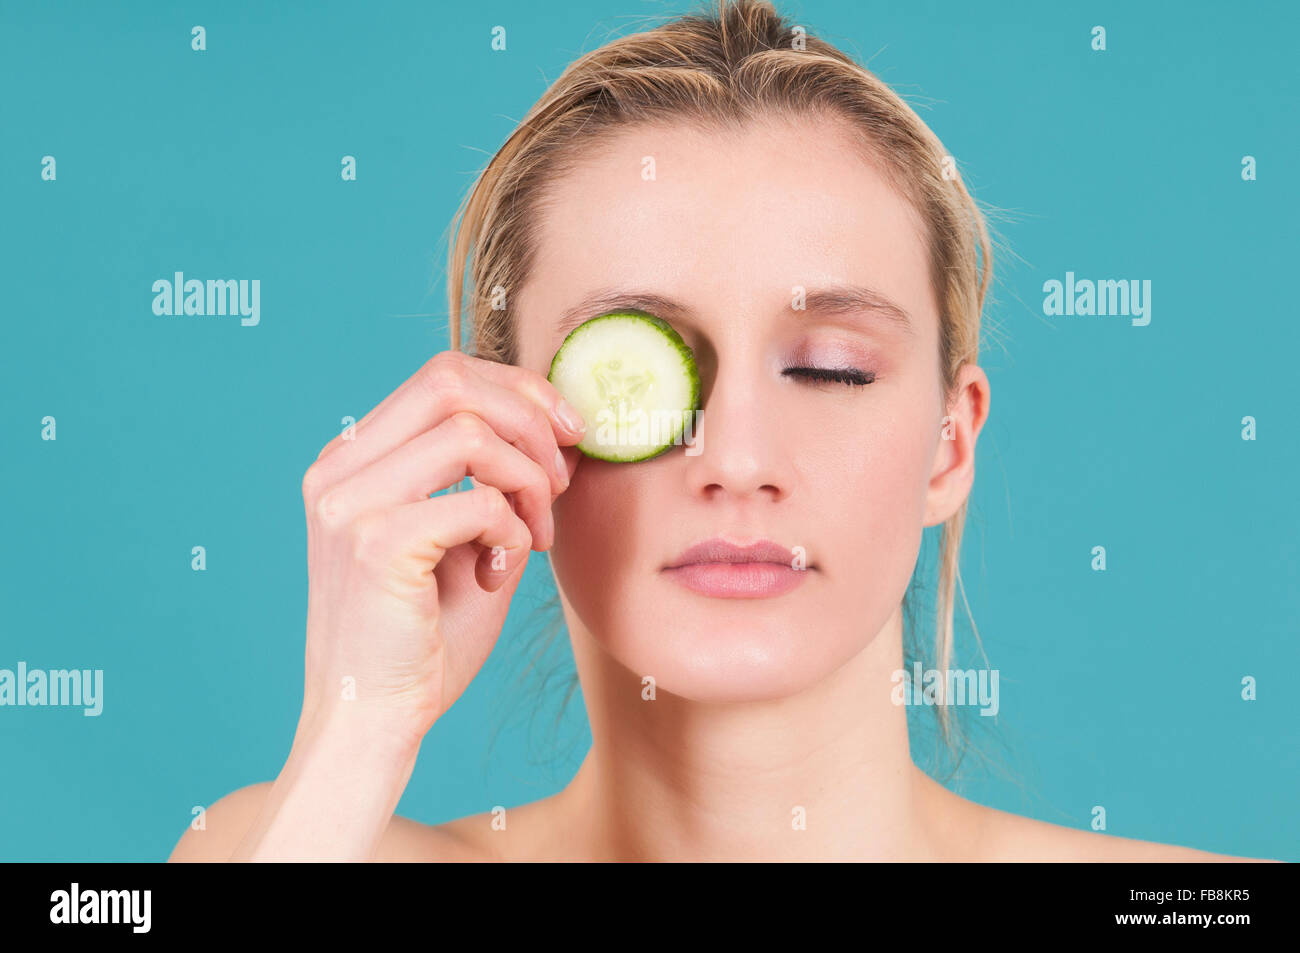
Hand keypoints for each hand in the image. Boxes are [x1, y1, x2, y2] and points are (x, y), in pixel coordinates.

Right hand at [298, 349, 585, 745]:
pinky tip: (502, 571)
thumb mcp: (465, 537)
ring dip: (529, 481)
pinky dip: (511, 530)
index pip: (441, 376)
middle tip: (563, 479)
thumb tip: (559, 426)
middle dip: (530, 419)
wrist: (373, 719)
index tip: (568, 431)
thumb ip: (494, 479)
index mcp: (352, 459)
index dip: (518, 390)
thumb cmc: (424, 637)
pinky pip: (477, 502)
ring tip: (536, 534)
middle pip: (450, 380)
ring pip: (469, 434)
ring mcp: (349, 503)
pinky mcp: (375, 544)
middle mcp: (338, 469)